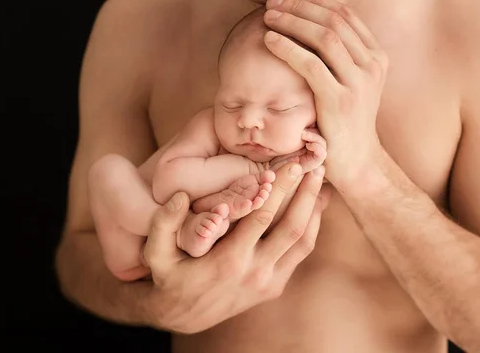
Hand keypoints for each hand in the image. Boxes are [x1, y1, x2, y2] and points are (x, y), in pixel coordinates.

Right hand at [142, 162, 330, 333]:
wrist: (182, 315)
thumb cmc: (169, 275)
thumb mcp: (156, 252)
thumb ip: (163, 223)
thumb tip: (180, 196)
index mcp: (229, 260)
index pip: (262, 217)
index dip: (280, 189)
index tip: (291, 164)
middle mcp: (254, 272)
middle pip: (291, 227)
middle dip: (305, 194)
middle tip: (316, 166)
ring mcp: (268, 282)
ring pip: (303, 243)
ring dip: (315, 211)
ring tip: (323, 183)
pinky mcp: (274, 287)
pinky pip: (300, 255)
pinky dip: (311, 229)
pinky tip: (314, 207)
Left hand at [262, 0, 387, 187]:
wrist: (357, 162)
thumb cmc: (345, 123)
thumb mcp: (352, 85)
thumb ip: (341, 58)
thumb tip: (311, 26)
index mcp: (377, 58)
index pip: (346, 16)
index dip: (316, 1)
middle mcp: (373, 66)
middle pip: (334, 21)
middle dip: (300, 7)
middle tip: (274, 4)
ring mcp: (359, 83)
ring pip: (324, 37)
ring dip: (292, 21)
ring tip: (268, 17)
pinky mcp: (340, 101)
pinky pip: (310, 64)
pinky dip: (287, 48)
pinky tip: (269, 40)